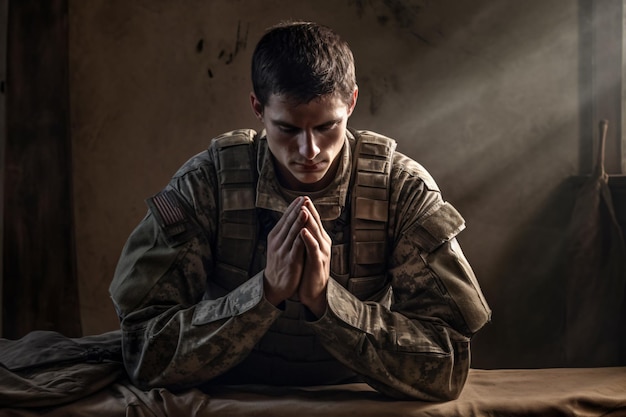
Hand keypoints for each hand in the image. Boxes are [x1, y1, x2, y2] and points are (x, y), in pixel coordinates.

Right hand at [263, 196, 306, 305]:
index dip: (293, 207)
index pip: (285, 218)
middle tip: (304, 198)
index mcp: (275, 236)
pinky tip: (306, 231)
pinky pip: (296, 247)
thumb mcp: (279, 244)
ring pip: (292, 233)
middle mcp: (277, 241)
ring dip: (298, 220)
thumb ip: (286, 232)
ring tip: (304, 209)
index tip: (302, 197)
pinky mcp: (290, 260)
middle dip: (297, 210)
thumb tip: (293, 216)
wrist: (275, 285)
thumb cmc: (280, 262)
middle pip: (288, 222)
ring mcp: (283, 251)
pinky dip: (301, 238)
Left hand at [298, 197, 330, 316]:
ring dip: (309, 221)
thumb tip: (300, 221)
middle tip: (305, 198)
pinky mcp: (318, 262)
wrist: (314, 291)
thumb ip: (307, 236)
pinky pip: (313, 248)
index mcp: (319, 239)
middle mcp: (323, 243)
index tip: (302, 197)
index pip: (314, 220)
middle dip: (310, 210)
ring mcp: (322, 252)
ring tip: (304, 209)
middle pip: (316, 223)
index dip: (308, 209)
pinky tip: (303, 231)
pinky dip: (308, 239)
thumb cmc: (309, 269)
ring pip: (316, 233)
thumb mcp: (308, 249)